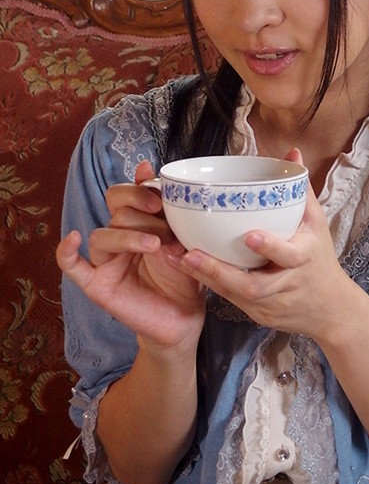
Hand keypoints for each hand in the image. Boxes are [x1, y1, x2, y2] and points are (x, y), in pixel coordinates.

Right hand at [56, 160, 205, 351]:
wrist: (185, 318)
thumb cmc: (186, 275)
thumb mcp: (183, 238)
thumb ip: (165, 206)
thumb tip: (145, 165)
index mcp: (136, 223)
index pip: (122, 194)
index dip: (137, 191)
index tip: (160, 199)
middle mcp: (118, 238)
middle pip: (117, 213)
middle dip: (145, 218)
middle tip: (168, 231)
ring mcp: (105, 262)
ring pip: (102, 236)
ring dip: (128, 237)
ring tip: (155, 246)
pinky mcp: (97, 285)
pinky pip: (72, 267)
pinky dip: (66, 252)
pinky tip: (73, 240)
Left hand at [174, 149, 357, 340]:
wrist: (330, 309)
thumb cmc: (320, 258)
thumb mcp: (316, 223)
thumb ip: (300, 189)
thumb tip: (292, 153)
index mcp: (304, 259)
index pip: (288, 255)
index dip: (270, 248)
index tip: (249, 236)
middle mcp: (287, 284)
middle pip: (253, 285)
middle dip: (220, 271)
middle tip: (191, 253)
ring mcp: (271, 304)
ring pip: (236, 295)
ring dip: (207, 277)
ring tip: (180, 259)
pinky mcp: (258, 315)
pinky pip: (232, 301)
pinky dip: (210, 285)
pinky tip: (187, 269)